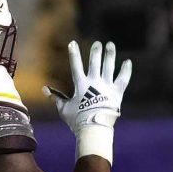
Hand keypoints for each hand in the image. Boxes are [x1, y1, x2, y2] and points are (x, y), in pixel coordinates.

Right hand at [55, 39, 132, 160]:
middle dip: (96, 52)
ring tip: (110, 45)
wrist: (94, 128)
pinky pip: (123, 79)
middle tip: (98, 43)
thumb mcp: (64, 109)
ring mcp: (106, 87)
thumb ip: (55, 98)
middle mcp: (94, 83)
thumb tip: (44, 89)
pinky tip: (128, 62)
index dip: (74, 54)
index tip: (72, 43)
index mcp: (81, 85)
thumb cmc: (78, 121)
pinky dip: (126, 70)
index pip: (76, 66)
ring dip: (109, 55)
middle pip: (95, 63)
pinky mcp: (117, 93)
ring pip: (109, 67)